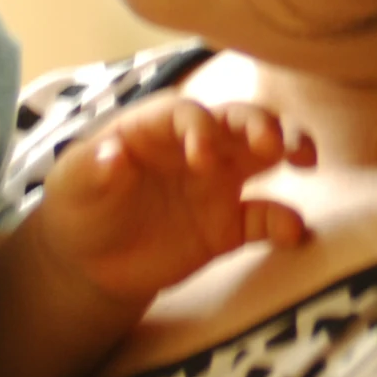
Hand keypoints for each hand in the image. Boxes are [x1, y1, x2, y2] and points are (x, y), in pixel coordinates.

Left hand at [36, 97, 314, 301]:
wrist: (91, 263)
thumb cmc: (79, 207)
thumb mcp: (70, 187)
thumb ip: (90, 169)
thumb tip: (112, 155)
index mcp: (158, 128)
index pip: (189, 114)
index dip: (200, 128)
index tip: (200, 158)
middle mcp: (196, 146)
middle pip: (239, 119)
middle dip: (261, 125)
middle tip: (274, 145)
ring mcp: (217, 183)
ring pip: (264, 154)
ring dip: (290, 148)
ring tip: (306, 160)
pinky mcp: (228, 225)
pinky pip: (264, 218)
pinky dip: (283, 222)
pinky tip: (293, 233)